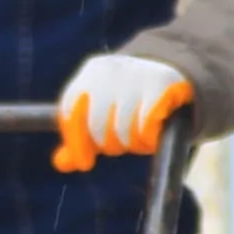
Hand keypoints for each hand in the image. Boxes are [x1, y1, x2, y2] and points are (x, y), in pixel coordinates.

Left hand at [52, 50, 193, 171]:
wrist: (173, 72)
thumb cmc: (130, 99)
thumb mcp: (103, 112)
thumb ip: (82, 136)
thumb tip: (61, 163)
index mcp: (91, 71)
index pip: (71, 110)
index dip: (76, 140)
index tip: (85, 162)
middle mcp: (111, 69)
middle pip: (96, 124)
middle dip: (108, 143)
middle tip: (119, 145)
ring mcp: (135, 74)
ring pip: (122, 129)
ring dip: (131, 143)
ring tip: (139, 139)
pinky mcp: (160, 84)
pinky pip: (145, 127)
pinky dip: (147, 138)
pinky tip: (151, 136)